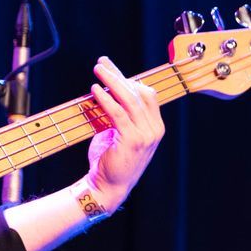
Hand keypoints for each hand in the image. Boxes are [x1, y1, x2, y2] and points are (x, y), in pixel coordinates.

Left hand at [83, 56, 164, 210]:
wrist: (108, 187)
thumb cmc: (111, 160)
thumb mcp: (118, 133)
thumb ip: (118, 115)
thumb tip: (104, 90)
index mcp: (154, 127)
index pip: (145, 95)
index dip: (128, 78)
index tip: (110, 66)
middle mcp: (154, 130)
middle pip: (139, 93)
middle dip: (119, 75)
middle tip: (101, 63)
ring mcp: (146, 136)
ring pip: (130, 100)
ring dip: (113, 82)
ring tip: (97, 70)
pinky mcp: (133, 140)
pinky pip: (119, 114)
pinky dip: (107, 100)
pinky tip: (96, 90)